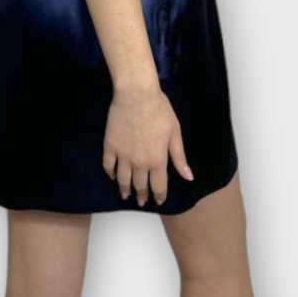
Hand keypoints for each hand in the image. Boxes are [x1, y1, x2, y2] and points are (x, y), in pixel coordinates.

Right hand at [102, 83, 193, 205]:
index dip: (159, 195)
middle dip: (142, 195)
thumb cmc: (159, 110)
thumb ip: (179, 157)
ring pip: (123, 179)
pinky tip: (112, 176)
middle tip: (141, 202)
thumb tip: (188, 178)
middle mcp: (139, 163)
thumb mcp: (174, 133)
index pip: (158, 186)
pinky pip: (108, 166)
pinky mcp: (110, 146)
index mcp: (157, 160)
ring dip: (124, 189)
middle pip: (140, 185)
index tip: (159, 201)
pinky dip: (110, 173)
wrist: (136, 95)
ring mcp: (123, 156)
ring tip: (125, 195)